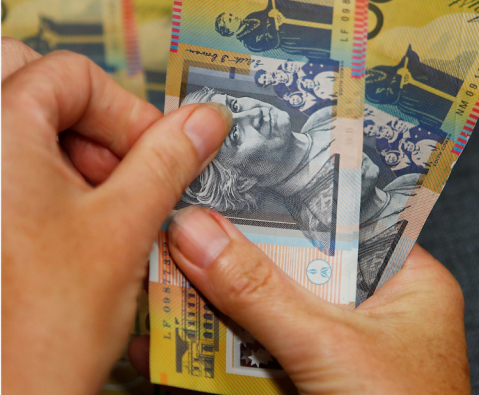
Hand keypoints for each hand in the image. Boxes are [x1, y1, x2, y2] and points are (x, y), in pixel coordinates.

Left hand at [1, 38, 231, 393]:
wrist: (5, 388)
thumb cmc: (44, 322)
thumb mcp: (125, 226)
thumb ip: (167, 159)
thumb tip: (202, 121)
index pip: (70, 72)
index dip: (123, 109)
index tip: (153, 149)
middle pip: (30, 82)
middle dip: (83, 116)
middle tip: (118, 165)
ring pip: (14, 124)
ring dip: (66, 149)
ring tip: (102, 207)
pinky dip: (40, 175)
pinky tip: (71, 225)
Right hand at [128, 206, 469, 394]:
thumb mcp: (327, 348)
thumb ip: (259, 291)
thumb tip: (196, 232)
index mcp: (400, 283)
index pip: (331, 217)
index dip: (272, 195)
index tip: (214, 177)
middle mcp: (363, 311)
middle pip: (279, 266)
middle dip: (221, 256)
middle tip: (169, 231)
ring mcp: (325, 354)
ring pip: (252, 315)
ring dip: (200, 309)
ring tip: (150, 286)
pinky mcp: (292, 388)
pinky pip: (241, 362)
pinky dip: (201, 358)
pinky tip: (158, 348)